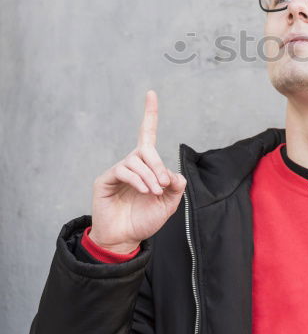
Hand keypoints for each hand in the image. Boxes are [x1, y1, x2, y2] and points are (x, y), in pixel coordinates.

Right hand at [90, 90, 185, 252]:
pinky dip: (137, 179)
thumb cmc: (144, 220)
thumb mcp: (168, 205)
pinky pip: (123, 170)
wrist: (125, 239)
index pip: (147, 134)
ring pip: (136, 161)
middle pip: (146, 148)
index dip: (149, 114)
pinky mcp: (105, 180)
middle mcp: (131, 164)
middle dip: (157, 164)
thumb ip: (176, 188)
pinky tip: (144, 191)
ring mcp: (117, 171)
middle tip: (164, 184)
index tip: (151, 94)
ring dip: (149, 176)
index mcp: (147, 166)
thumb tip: (174, 174)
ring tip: (154, 193)